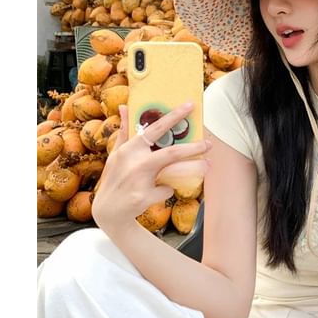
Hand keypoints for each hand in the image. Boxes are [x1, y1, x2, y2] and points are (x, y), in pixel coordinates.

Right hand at [92, 102, 210, 235]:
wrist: (108, 211)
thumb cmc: (114, 178)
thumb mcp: (116, 153)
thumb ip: (124, 130)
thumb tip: (125, 106)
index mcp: (129, 149)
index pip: (155, 128)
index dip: (174, 116)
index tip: (190, 105)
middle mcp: (135, 163)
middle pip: (172, 152)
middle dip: (194, 147)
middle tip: (209, 144)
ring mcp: (140, 181)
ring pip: (174, 172)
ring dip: (194, 167)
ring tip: (208, 164)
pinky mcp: (144, 197)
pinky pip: (166, 190)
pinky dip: (166, 189)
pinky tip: (161, 190)